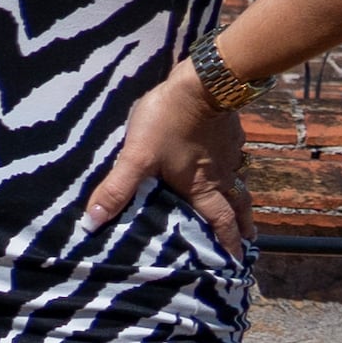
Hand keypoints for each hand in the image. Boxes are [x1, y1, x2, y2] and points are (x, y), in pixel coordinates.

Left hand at [87, 64, 251, 249]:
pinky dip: (231, 169)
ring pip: (238, 181)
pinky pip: (233, 158)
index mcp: (202, 187)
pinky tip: (225, 164)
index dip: (229, 243)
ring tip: (242, 209)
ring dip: (240, 198)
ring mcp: (228, 152)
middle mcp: (220, 174)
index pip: (221, 222)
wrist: (202, 80)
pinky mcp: (229, 131)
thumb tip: (93, 223)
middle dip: (243, 225)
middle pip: (238, 205)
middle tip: (249, 240)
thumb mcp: (137, 157)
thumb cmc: (169, 121)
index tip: (238, 262)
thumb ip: (116, 189)